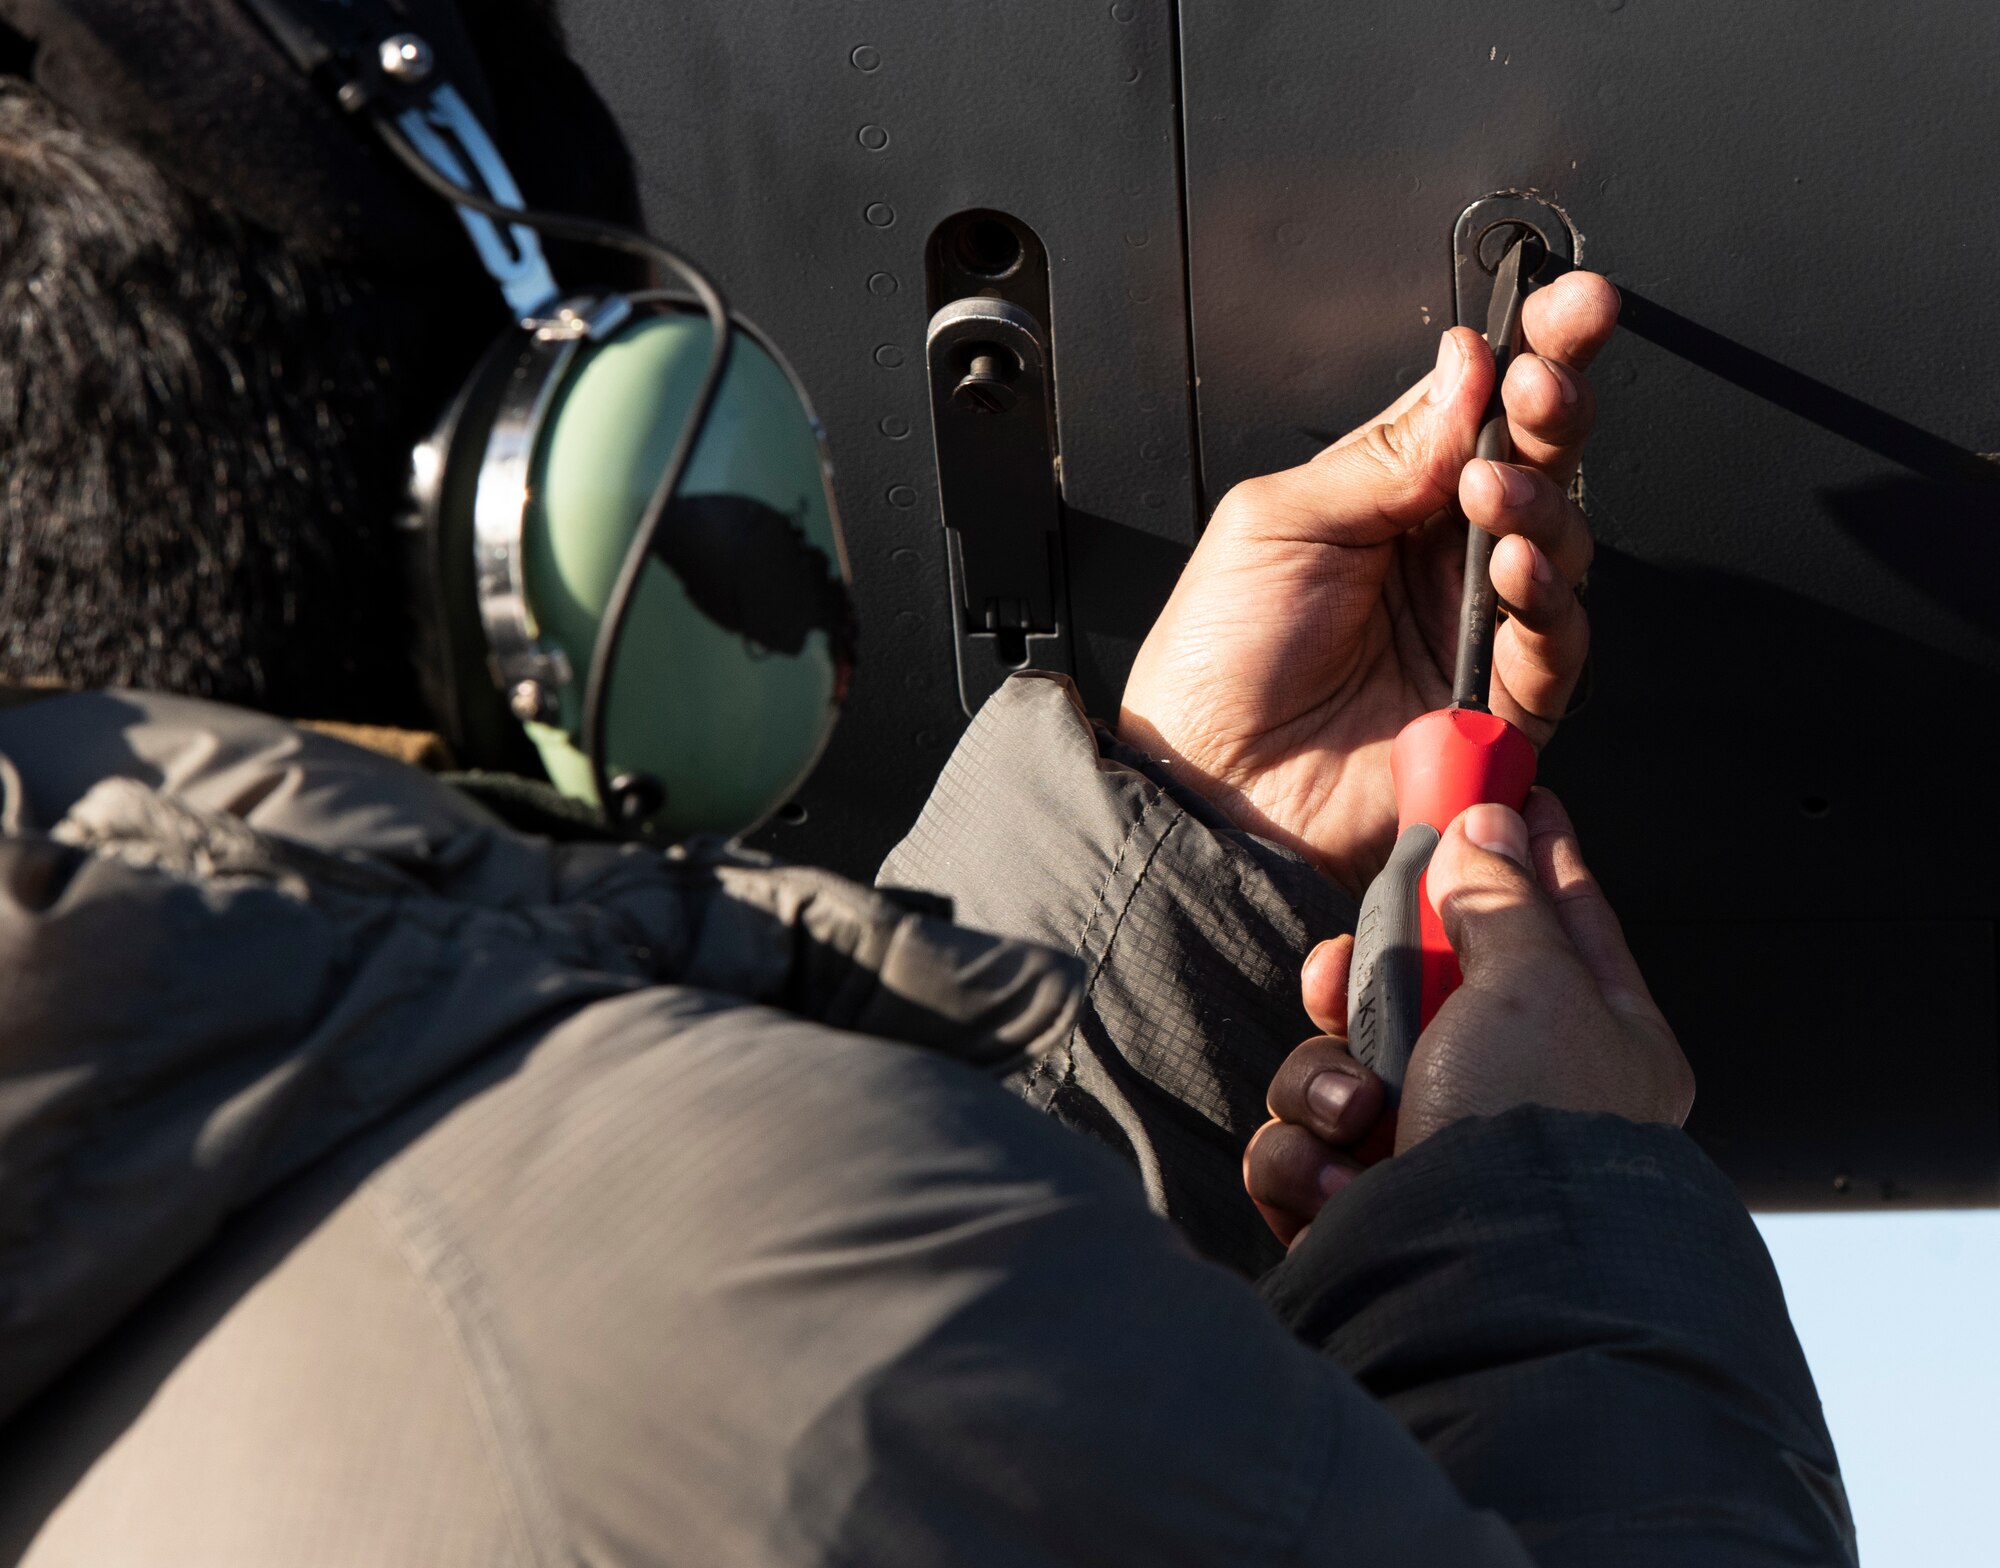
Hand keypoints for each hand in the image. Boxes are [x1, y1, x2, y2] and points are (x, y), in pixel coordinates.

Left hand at [1119, 273, 1618, 898]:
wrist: (1209, 781)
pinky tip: (1511, 571)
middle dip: (1556, 405)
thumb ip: (1382, 454)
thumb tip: (1465, 368)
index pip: (1476, 406)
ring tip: (1489, 490)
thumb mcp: (1276, 521)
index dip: (1530, 352)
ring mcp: (1475, 626)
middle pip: (1537, 459)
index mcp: (1386, 496)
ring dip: (1540, 500)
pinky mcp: (1499, 703)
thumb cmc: (1218, 658)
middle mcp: (1441, 553)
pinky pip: (1558, 642)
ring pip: (1561, 541)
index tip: (1564, 309)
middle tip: (1544, 380)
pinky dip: (1546, 597)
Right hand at [1244, 788, 1692, 1246]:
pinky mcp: (1362, 1208)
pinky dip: (1304, 1153)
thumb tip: (1490, 828)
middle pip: (1419, 988)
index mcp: (1594, 1041)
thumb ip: (1499, 898)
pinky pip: (1299, 1144)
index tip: (1499, 790)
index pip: (1559, 917)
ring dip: (1324, 1076)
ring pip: (1339, 1063)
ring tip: (1353, 1108)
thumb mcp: (1534, 985)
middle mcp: (1515, 1096)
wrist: (1484, 1295)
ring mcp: (1434, 1153)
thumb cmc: (1538, 1145)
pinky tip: (1336, 1172)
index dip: (1523, 849)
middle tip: (1347, 972)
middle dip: (1367, 978)